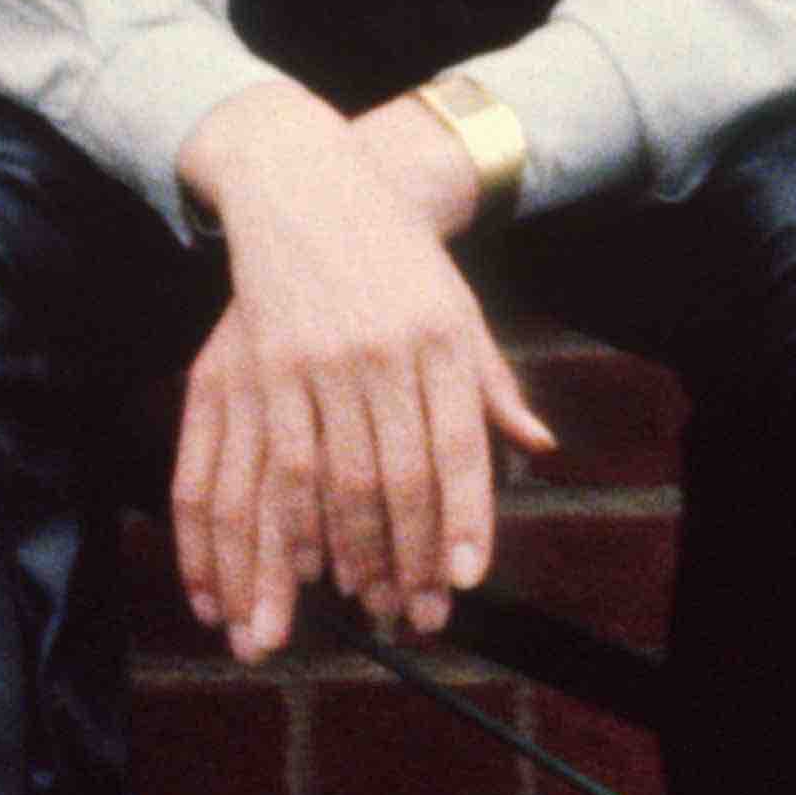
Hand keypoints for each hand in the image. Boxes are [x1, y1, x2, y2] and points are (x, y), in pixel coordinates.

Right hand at [168, 82, 553, 661]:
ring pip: (323, 481)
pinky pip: (267, 460)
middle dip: (403, 558)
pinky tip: (284, 567)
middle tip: (413, 614)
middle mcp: (378, 350)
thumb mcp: (457, 306)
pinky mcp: (256, 362)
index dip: (462, 518)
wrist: (307, 180)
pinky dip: (274, 523)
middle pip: (392, 477)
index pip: (456, 445)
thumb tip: (539, 447)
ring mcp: (313, 358)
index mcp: (439, 337)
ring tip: (348, 609)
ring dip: (337, 557)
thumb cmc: (394, 255)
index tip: (462, 580)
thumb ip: (492, 385)